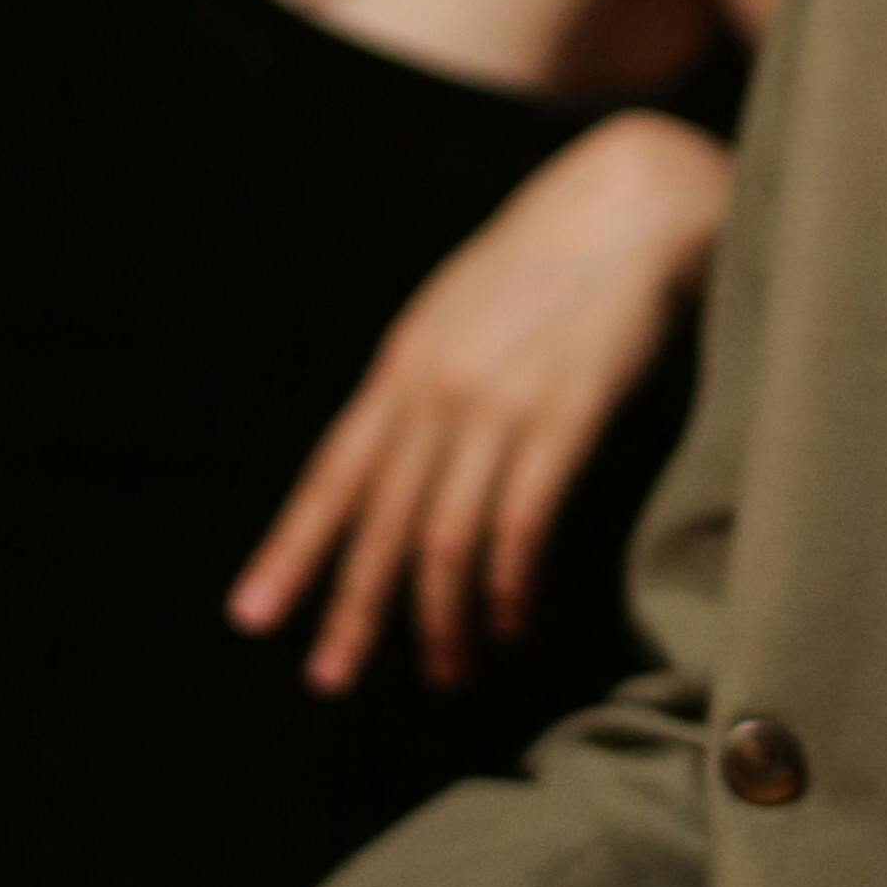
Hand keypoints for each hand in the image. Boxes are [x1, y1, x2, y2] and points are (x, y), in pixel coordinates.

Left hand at [229, 108, 731, 693]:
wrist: (633, 206)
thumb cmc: (552, 261)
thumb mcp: (458, 312)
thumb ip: (423, 383)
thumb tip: (394, 459)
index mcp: (404, 364)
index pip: (331, 474)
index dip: (291, 549)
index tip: (252, 615)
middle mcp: (437, 390)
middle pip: (379, 521)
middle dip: (352, 608)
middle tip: (329, 680)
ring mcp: (499, 405)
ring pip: (445, 537)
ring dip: (440, 617)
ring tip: (445, 670)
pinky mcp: (565, 418)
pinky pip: (521, 522)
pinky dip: (509, 582)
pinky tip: (509, 621)